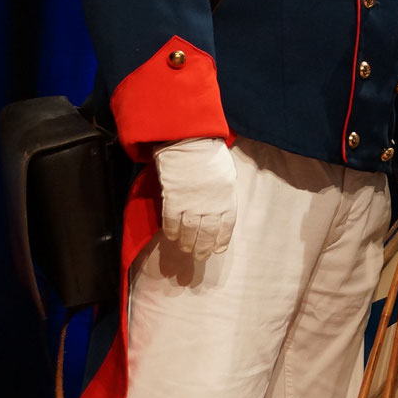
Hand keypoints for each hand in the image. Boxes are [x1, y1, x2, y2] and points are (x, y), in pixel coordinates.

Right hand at [154, 137, 236, 262]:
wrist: (189, 140)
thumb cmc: (210, 153)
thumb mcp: (226, 173)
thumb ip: (224, 192)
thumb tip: (221, 206)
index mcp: (226, 198)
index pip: (226, 226)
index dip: (221, 240)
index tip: (217, 250)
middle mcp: (210, 205)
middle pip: (207, 233)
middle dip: (203, 247)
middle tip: (199, 256)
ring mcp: (191, 204)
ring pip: (189, 232)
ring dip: (187, 244)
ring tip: (186, 250)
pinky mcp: (173, 200)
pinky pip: (171, 222)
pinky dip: (171, 232)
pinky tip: (172, 237)